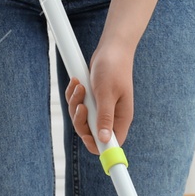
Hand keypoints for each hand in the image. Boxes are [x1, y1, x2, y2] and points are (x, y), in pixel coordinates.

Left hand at [65, 41, 134, 155]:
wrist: (111, 49)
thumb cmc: (113, 69)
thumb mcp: (107, 94)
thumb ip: (105, 118)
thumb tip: (104, 140)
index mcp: (120, 119)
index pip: (110, 144)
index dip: (97, 145)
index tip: (86, 137)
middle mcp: (111, 117)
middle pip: (90, 133)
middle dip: (80, 120)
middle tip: (81, 106)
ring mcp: (101, 109)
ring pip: (81, 119)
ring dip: (75, 104)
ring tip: (79, 86)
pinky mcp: (93, 101)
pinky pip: (78, 106)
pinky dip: (74, 96)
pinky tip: (76, 82)